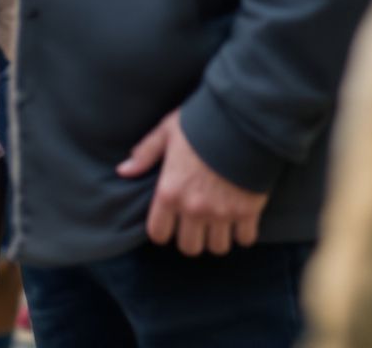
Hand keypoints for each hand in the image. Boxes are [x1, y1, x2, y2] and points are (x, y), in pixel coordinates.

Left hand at [118, 108, 268, 254]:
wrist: (240, 122)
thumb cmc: (199, 125)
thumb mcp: (166, 132)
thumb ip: (145, 154)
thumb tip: (123, 171)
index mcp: (169, 192)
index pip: (158, 233)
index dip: (162, 231)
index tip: (169, 224)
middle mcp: (194, 208)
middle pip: (189, 247)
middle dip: (191, 239)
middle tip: (195, 226)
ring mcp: (222, 213)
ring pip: (217, 248)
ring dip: (216, 239)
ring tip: (217, 224)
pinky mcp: (248, 212)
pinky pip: (245, 240)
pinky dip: (242, 234)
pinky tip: (239, 221)